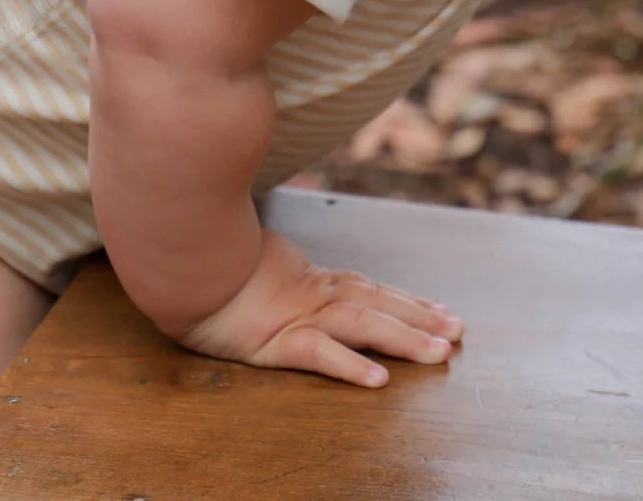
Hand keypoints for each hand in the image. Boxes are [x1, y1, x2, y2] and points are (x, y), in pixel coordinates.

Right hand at [169, 229, 462, 386]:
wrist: (184, 262)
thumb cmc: (217, 264)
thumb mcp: (260, 262)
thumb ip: (283, 267)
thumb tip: (296, 272)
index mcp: (314, 280)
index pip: (373, 290)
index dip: (410, 301)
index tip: (443, 310)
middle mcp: (317, 294)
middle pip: (380, 305)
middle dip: (422, 319)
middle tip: (459, 331)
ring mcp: (299, 315)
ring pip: (364, 326)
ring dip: (405, 338)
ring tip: (439, 353)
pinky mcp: (276, 340)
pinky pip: (321, 355)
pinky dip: (351, 366)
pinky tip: (378, 380)